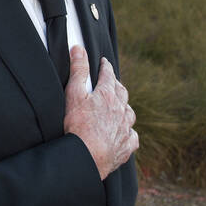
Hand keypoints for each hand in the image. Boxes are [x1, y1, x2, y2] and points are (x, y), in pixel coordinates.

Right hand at [63, 45, 137, 178]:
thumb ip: (78, 70)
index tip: (104, 62)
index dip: (105, 67)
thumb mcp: (74, 93)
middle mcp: (121, 110)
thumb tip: (79, 48)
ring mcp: (125, 129)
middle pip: (122, 92)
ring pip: (129, 113)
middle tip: (111, 82)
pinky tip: (125, 132)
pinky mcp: (126, 146)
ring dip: (125, 106)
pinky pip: (132, 136)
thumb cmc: (77, 125)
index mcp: (108, 95)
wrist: (87, 157)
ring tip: (119, 105)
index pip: (109, 75)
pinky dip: (129, 131)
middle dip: (116, 85)